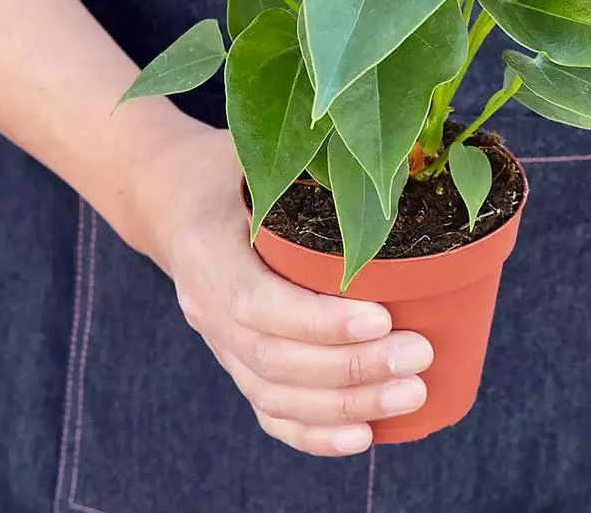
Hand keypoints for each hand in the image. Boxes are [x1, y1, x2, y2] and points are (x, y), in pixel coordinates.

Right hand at [133, 123, 432, 455]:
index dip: (318, 321)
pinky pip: (268, 410)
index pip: (257, 302)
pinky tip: (363, 435)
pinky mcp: (233, 360)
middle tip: (419, 355)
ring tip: (411, 393)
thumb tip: (393, 165)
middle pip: (273, 359)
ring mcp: (216, 341)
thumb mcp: (256, 154)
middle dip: (351, 368)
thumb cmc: (228, 168)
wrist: (171, 197)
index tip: (382, 317)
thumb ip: (305, 166)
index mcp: (207, 248)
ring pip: (275, 393)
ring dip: (346, 404)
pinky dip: (314, 433)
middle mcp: (203, 304)